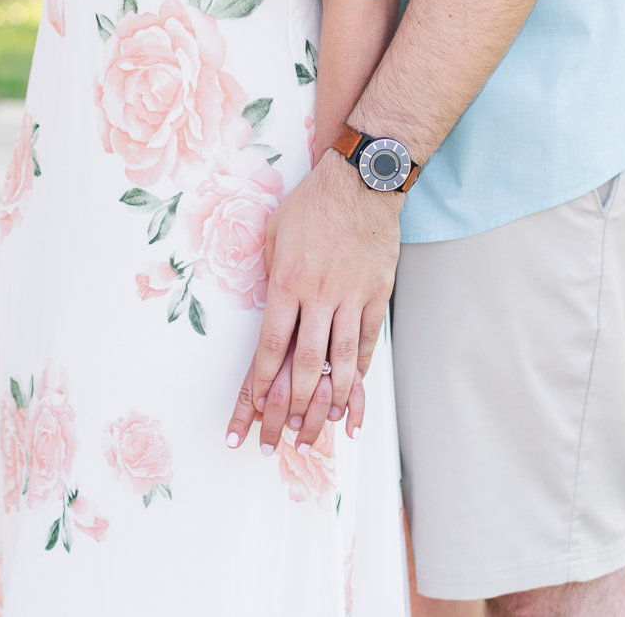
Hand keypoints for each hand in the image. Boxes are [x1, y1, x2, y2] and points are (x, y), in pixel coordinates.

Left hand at [224, 149, 399, 451]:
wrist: (361, 182)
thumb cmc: (312, 205)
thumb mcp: (275, 235)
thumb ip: (271, 278)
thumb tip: (269, 315)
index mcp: (287, 283)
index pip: (269, 350)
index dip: (257, 391)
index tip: (248, 420)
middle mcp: (318, 296)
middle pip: (303, 368)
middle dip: (288, 412)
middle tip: (278, 443)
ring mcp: (351, 298)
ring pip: (339, 363)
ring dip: (327, 404)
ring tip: (316, 435)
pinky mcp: (376, 295)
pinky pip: (367, 343)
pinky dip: (359, 375)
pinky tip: (352, 399)